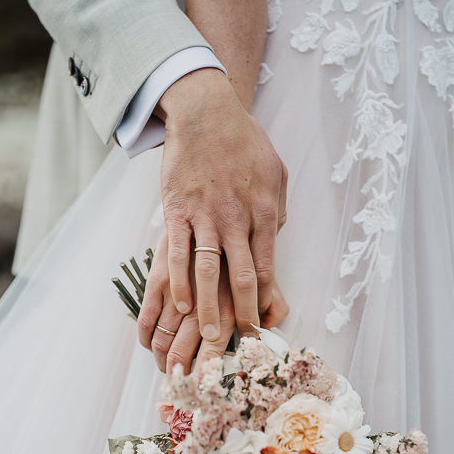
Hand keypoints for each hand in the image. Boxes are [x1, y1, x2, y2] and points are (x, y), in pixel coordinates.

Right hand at [155, 68, 286, 341]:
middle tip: (240, 342)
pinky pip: (177, 253)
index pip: (266, 267)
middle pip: (241, 276)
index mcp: (264, 212)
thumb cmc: (244, 143)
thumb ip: (277, 209)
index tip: (262, 323)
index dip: (263, 301)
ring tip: (211, 336)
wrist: (206, 112)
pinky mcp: (177, 211)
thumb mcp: (276, 173)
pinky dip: (179, 282)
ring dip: (209, 308)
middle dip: (241, 314)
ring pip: (208, 271)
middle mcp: (237, 218)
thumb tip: (276, 235)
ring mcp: (205, 215)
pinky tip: (180, 305)